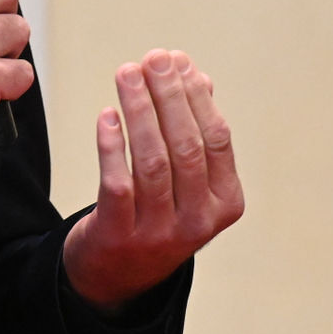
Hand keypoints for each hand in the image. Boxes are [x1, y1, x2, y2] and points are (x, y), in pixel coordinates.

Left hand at [63, 50, 243, 314]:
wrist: (118, 274)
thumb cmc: (158, 211)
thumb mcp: (188, 179)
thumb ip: (194, 128)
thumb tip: (195, 74)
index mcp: (225, 202)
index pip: (216, 139)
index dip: (196, 96)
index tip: (177, 61)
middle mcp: (198, 221)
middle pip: (185, 146)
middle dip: (168, 96)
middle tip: (152, 59)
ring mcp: (159, 232)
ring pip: (152, 161)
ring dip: (139, 110)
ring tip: (126, 74)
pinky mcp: (119, 236)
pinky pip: (117, 184)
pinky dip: (111, 146)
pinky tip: (106, 115)